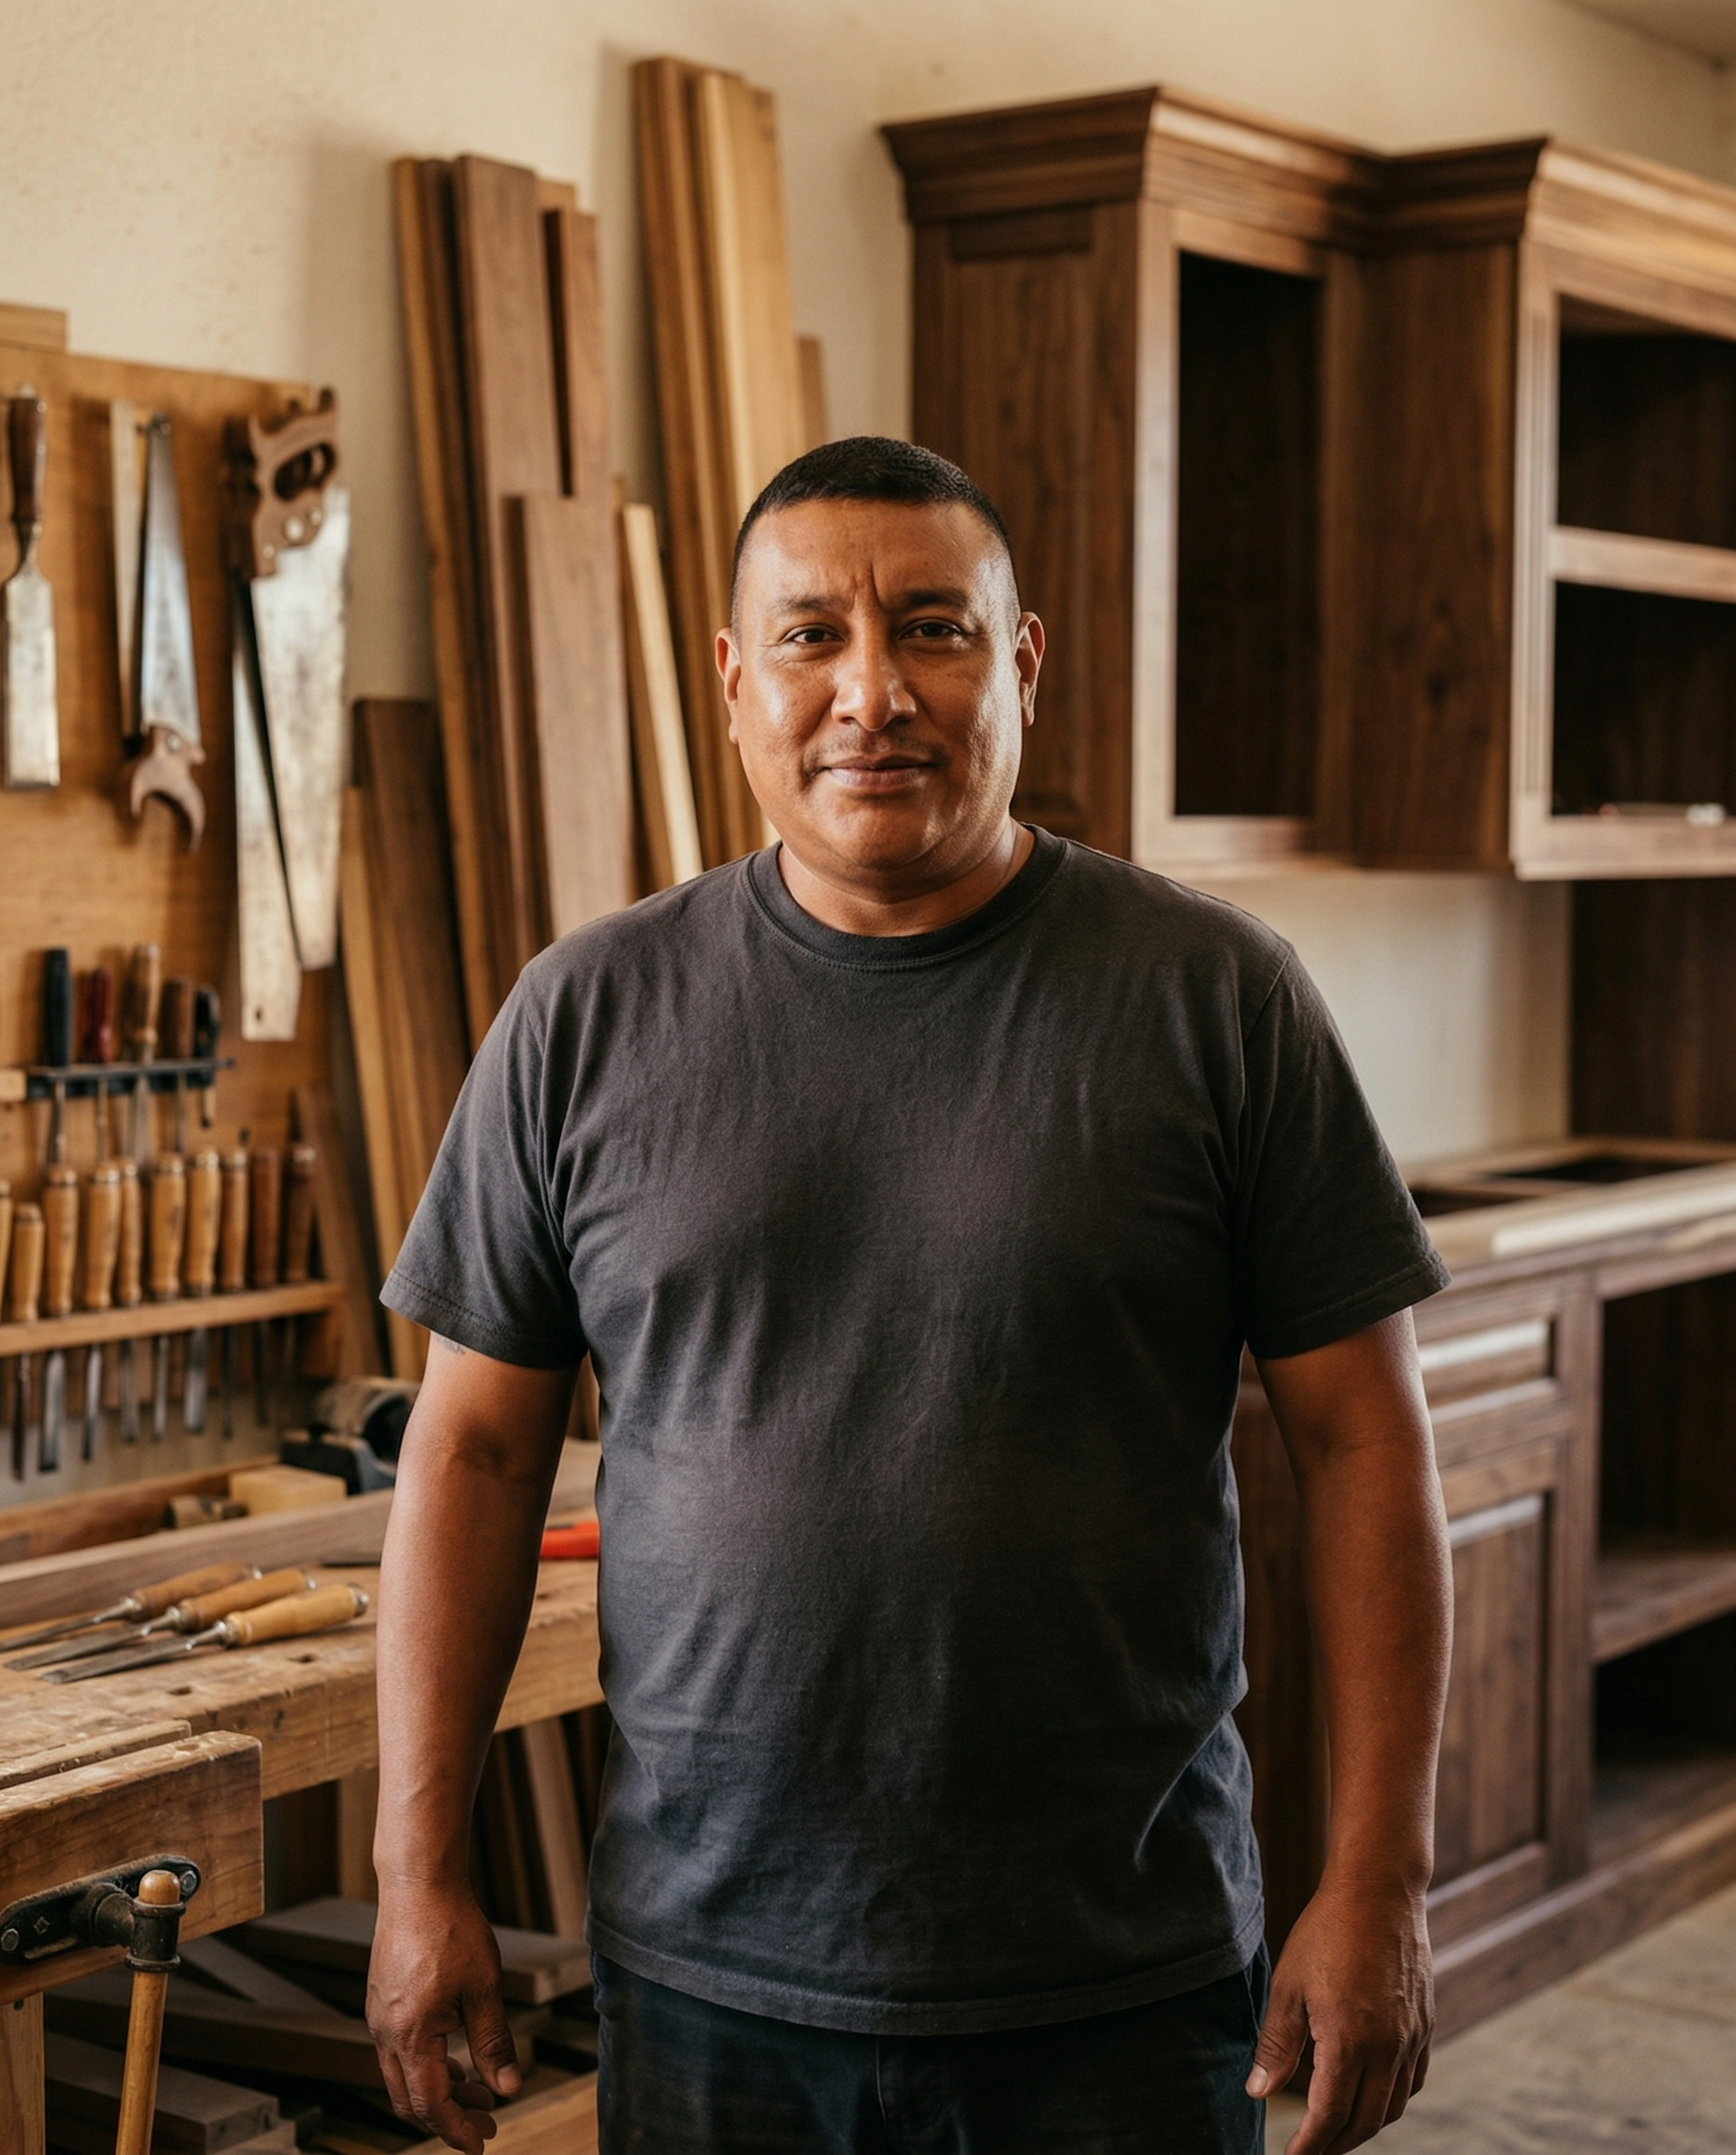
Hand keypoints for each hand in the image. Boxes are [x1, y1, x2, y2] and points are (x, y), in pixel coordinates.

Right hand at [367, 1880, 522, 2151]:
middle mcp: (386, 2033)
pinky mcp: (382, 2001)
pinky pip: (399, 2052)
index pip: (431, 2104)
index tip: (481, 2144)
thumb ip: (493, 2043)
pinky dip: (427, 2066)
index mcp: (410, 2035)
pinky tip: (456, 2059)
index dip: (456, 2130)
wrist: (418, 1883)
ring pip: (403, 2077)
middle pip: (411, 2099)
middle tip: (488, 2121)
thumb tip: (509, 2089)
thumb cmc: (452, 1927)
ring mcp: (380, 2017)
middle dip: (449, 2117)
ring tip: (480, 2092)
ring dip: (440, 2091)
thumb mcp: (483, 1987)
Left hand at [1246, 1876, 1432, 2153]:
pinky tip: (1373, 2095)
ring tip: (1336, 2130)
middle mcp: (1387, 2048)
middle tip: (1310, 2150)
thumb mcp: (1289, 1985)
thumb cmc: (1327, 1931)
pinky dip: (1392, 2100)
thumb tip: (1258, 2093)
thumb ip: (1277, 2044)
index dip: (1309, 2146)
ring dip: (1365, 2126)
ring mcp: (1412, 2038)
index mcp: (1349, 2040)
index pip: (1329, 2116)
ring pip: (1393, 2106)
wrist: (1379, 1890)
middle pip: (1365, 2121)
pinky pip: (1413, 2081)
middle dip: (1335, 2144)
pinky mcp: (1425, 2025)